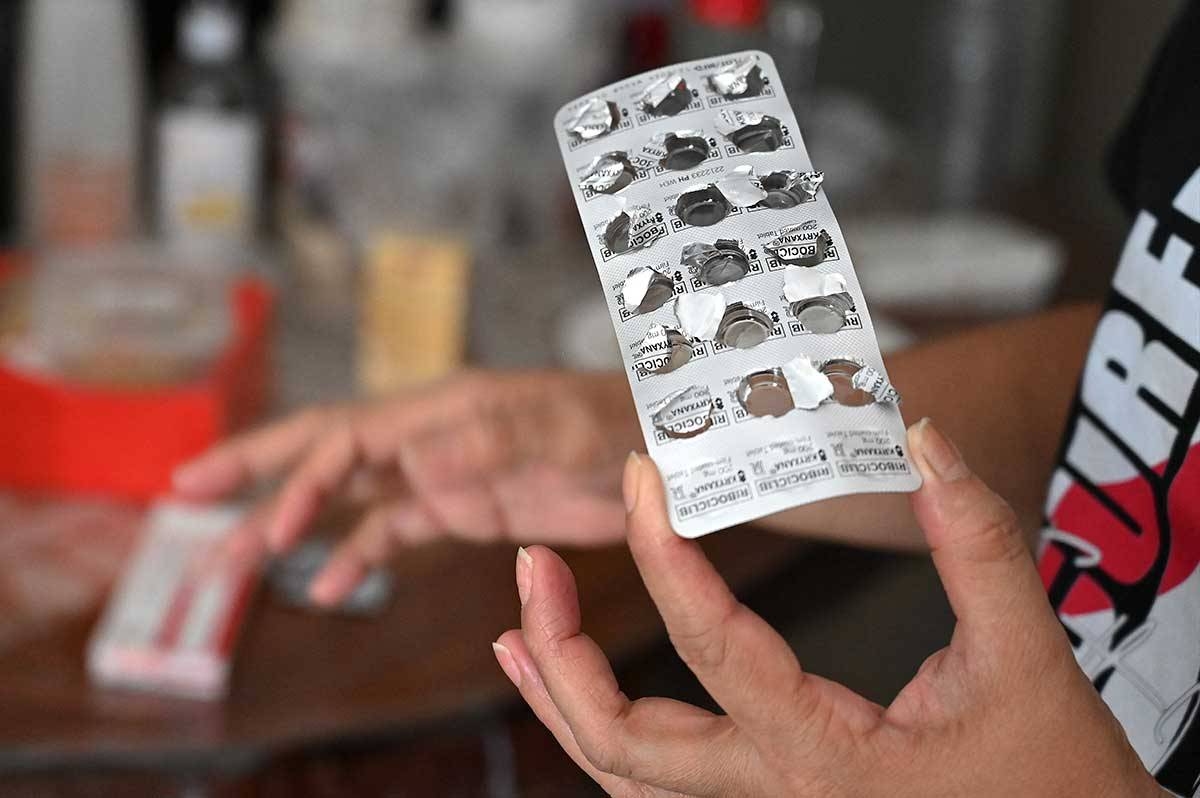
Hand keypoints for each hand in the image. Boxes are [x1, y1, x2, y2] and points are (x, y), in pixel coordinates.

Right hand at [173, 370, 639, 604]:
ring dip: (287, 526)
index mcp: (441, 409)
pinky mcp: (462, 506)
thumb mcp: (562, 427)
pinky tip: (320, 588)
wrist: (657, 454)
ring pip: (346, 499)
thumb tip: (415, 454)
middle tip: (183, 490)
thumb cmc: (615, 425)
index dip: (298, 477)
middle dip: (255, 471)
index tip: (266, 529)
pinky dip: (353, 557)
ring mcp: (440, 472)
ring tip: (225, 564)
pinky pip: (391, 532)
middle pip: (323, 450)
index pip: (348, 437)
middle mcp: (427, 435)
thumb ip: (491, 437)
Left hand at [493, 419, 1161, 796]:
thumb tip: (926, 444)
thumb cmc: (1056, 780)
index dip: (664, 557)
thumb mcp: (1026, 657)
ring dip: (560, 703)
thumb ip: (978, 544)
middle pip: (623, 744)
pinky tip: (577, 692)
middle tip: (532, 564)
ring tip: (515, 633)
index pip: (715, 649)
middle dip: (563, 653)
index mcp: (826, 758)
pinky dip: (603, 737)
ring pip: (626, 779)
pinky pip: (658, 786)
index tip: (639, 479)